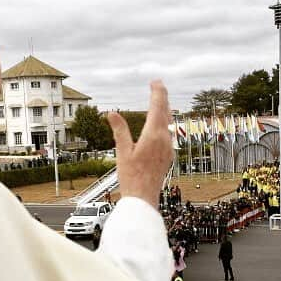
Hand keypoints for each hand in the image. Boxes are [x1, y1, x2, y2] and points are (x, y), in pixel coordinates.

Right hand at [108, 81, 172, 208]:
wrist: (143, 199)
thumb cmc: (131, 177)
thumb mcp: (122, 152)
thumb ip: (119, 131)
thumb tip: (112, 113)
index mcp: (153, 135)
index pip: (158, 107)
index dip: (157, 92)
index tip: (155, 82)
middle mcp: (164, 140)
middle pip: (166, 112)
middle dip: (162, 98)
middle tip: (158, 86)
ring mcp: (168, 148)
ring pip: (169, 123)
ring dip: (164, 110)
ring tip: (160, 102)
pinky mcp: (168, 156)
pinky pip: (168, 134)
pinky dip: (164, 123)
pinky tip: (160, 125)